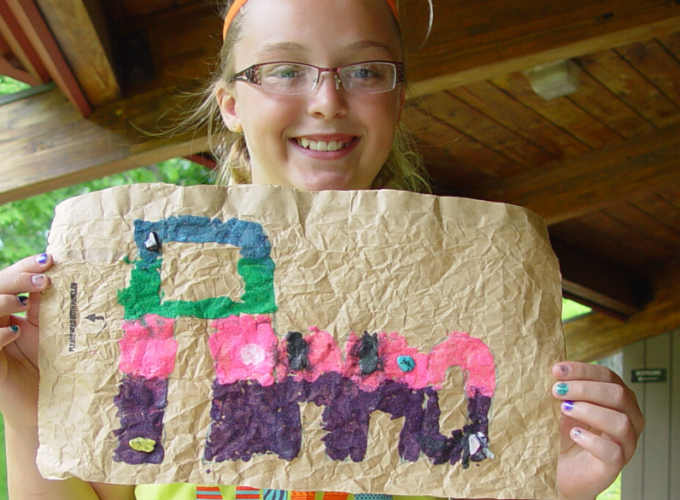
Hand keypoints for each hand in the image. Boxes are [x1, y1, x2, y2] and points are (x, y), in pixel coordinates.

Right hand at [0, 254, 52, 427]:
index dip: (25, 267)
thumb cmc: (56, 366)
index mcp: (14, 311)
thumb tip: (61, 275)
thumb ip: (51, 307)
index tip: (49, 259)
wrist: (52, 406)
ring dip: (0, 301)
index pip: (10, 280)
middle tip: (43, 280)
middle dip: (16, 279)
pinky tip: (12, 331)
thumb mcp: (55, 331)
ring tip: (22, 302)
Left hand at [552, 361, 643, 499]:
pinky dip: (592, 440)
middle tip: (558, 390)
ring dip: (590, 411)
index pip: (607, 376)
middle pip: (618, 394)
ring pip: (620, 421)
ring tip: (565, 409)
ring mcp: (625, 443)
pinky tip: (574, 434)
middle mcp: (628, 418)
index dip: (583, 370)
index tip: (557, 370)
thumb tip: (555, 374)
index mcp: (617, 399)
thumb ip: (564, 391)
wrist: (558, 469)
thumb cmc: (563, 435)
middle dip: (585, 388)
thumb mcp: (563, 406)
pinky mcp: (615, 465)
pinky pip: (613, 451)